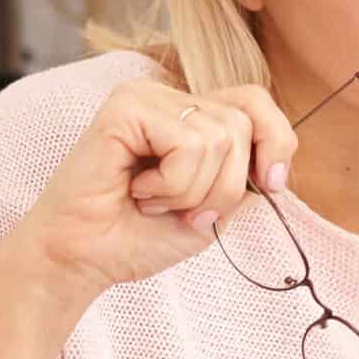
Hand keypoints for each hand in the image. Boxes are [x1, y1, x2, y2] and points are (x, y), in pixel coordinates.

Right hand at [6, 80, 296, 298]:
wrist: (81, 261)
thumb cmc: (137, 237)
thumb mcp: (213, 209)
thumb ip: (245, 177)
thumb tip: (276, 161)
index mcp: (189, 115)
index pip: (256, 101)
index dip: (276, 141)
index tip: (272, 185)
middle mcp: (167, 97)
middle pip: (242, 124)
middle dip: (226, 186)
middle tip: (184, 212)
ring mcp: (145, 96)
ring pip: (219, 138)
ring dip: (193, 191)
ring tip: (153, 201)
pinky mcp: (126, 107)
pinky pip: (188, 144)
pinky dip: (173, 184)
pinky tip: (138, 190)